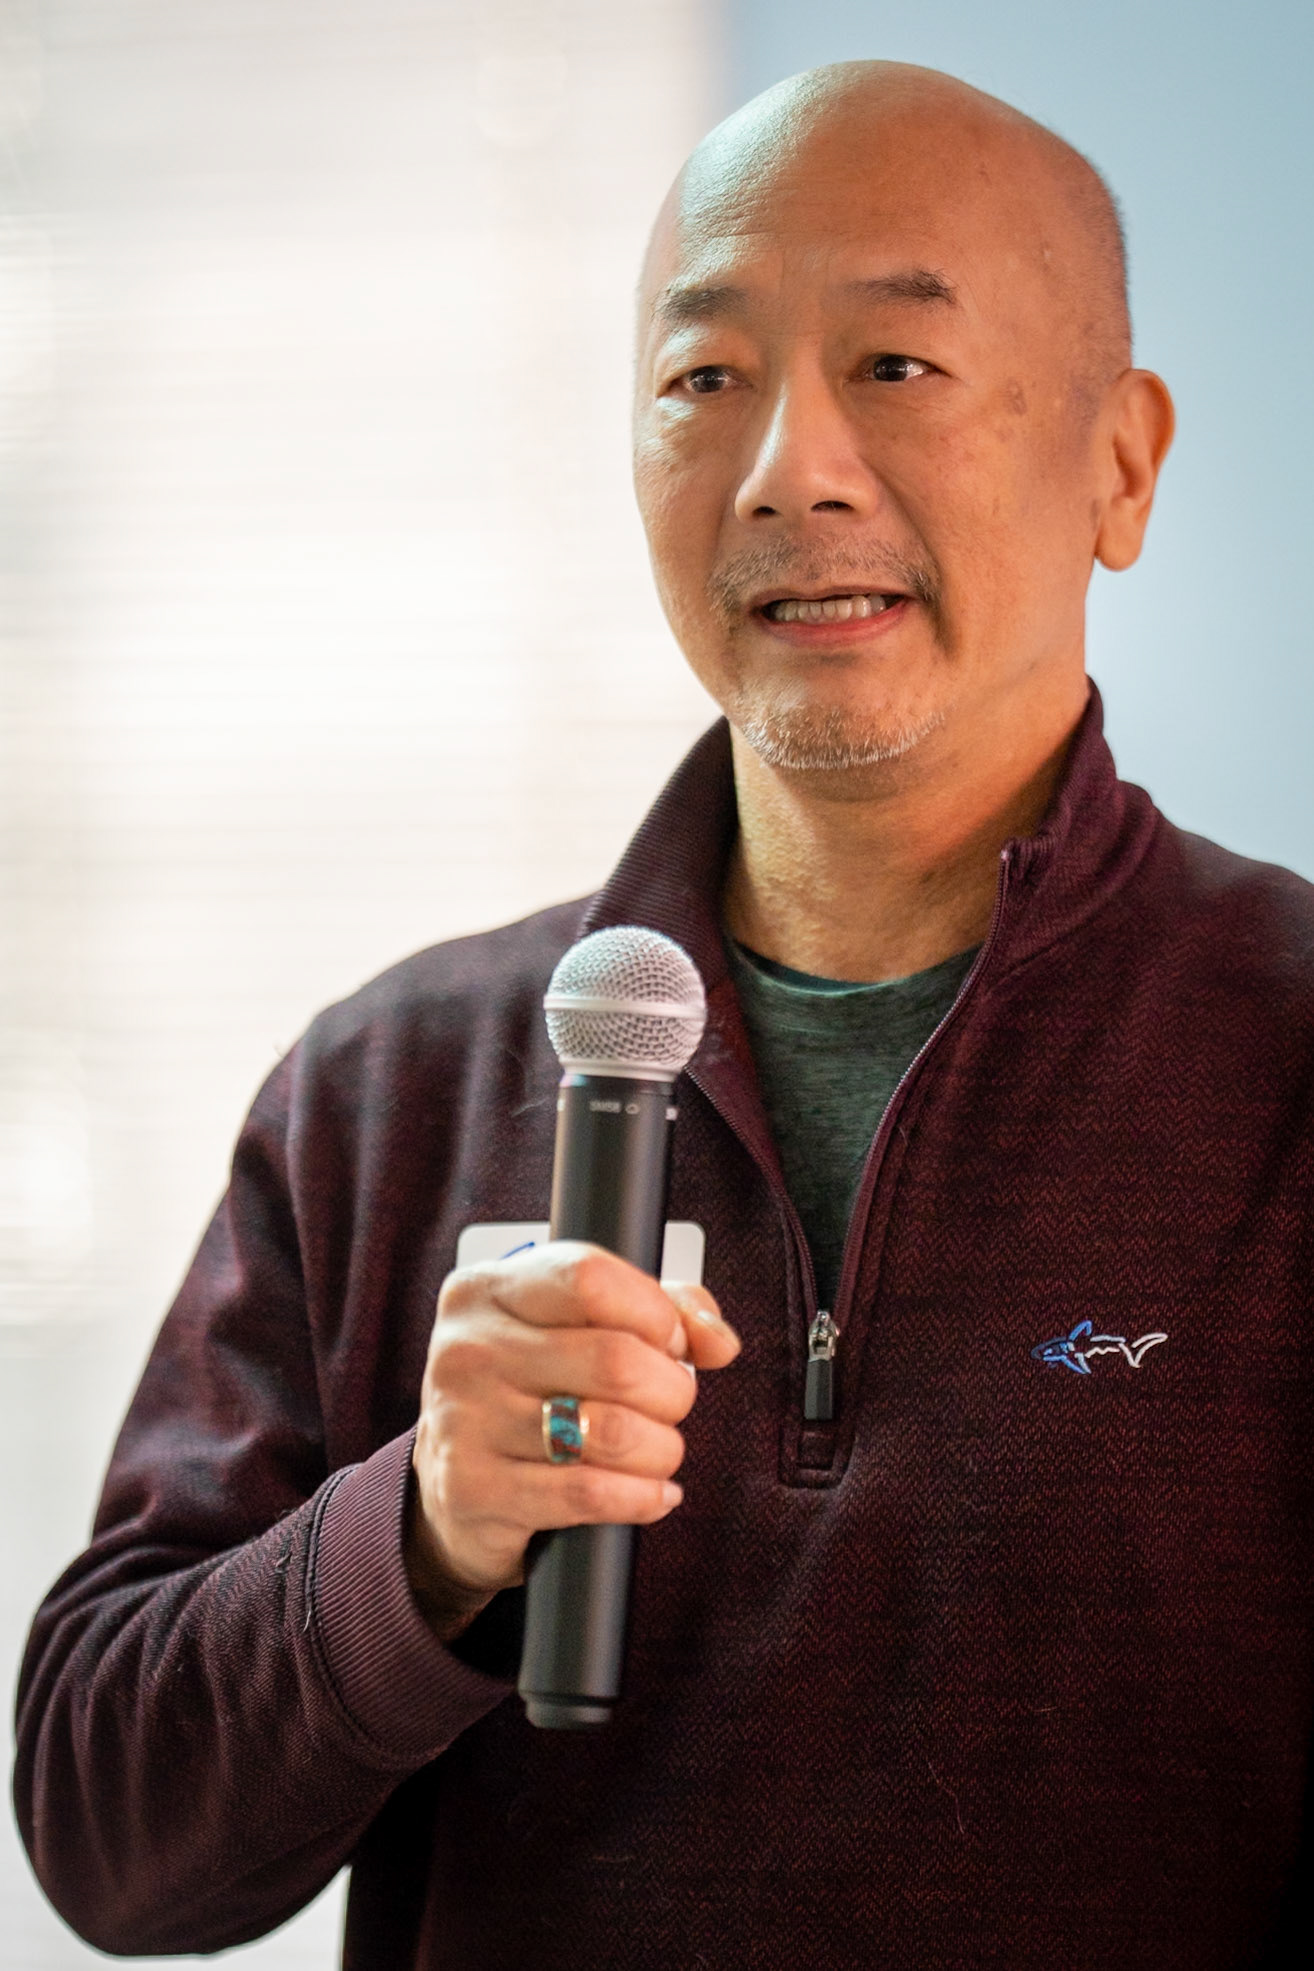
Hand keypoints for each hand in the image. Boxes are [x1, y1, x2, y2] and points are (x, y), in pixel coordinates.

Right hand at [405, 1241, 740, 1632]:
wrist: (456, 1491)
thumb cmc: (531, 1394)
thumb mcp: (581, 1329)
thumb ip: (661, 1309)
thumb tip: (718, 1341)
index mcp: (487, 1291)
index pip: (590, 1278)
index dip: (654, 1312)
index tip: (669, 1342)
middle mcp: (467, 1349)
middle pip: (615, 1359)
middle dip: (671, 1390)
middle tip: (669, 1403)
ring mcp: (464, 1422)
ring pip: (612, 1432)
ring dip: (661, 1449)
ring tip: (658, 1451)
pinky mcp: (474, 1492)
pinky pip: (590, 1495)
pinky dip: (642, 1497)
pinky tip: (652, 1494)